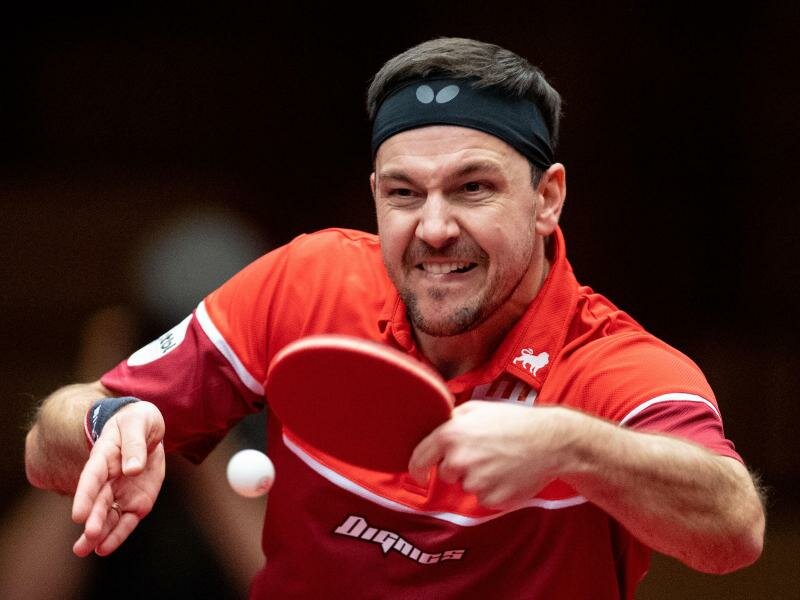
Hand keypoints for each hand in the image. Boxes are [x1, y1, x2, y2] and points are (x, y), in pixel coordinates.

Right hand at [71, 401, 165, 556]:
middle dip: (93, 520)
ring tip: (87, 549)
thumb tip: (133, 469)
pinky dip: (117, 534)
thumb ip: (135, 445)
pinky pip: (126, 520)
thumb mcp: (138, 423)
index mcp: (104, 457)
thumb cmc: (137, 421)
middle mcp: (108, 479)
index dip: (84, 496)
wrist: (147, 427)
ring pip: (108, 515)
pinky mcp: (137, 501)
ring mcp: (121, 492)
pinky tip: (104, 548)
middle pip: (98, 502)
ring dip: (99, 533)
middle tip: (88, 538)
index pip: (92, 477)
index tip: (77, 515)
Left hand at [408, 401, 578, 508]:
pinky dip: (493, 489)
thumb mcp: (477, 408)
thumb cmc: (513, 421)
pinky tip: (507, 474)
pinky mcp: (492, 498)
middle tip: (482, 453)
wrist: (550, 441)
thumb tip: (430, 427)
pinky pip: (484, 498)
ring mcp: (476, 482)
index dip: (417, 468)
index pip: (419, 458)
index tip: (419, 474)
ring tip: (499, 461)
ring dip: (477, 478)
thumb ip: (450, 419)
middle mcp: (459, 460)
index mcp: (451, 435)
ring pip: (466, 486)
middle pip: (445, 473)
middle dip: (458, 467)